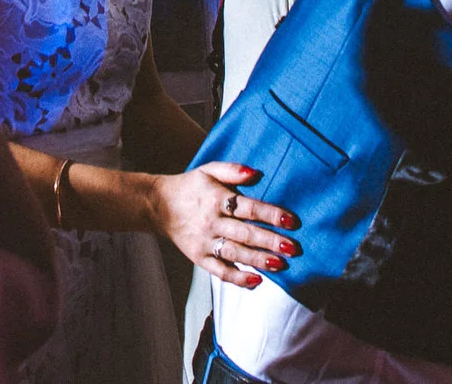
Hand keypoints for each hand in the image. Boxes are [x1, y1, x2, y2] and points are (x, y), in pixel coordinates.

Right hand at [153, 164, 297, 286]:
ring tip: (280, 264)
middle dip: (270, 241)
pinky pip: (219, 271)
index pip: (248, 208)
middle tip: (293, 248)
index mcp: (216, 199)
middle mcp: (211, 222)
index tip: (291, 221)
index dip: (270, 214)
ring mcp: (204, 242)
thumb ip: (233, 170)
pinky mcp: (198, 258)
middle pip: (245, 233)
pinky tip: (256, 281)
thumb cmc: (190, 186)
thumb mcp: (209, 170)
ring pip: (235, 254)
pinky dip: (237, 278)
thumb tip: (256, 173)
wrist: (158, 205)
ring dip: (258, 260)